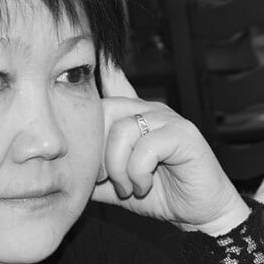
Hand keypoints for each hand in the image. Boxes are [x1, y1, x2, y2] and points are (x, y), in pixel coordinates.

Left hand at [91, 62, 249, 235]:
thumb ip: (94, 176)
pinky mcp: (183, 135)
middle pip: (105, 110)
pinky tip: (144, 185)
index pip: (116, 85)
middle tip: (104, 180)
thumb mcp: (117, 186)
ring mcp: (168, 121)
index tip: (93, 49)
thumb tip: (64, 175)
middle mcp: (151, 112)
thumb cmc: (162, 195)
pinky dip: (138, 173)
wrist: (199, 213)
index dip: (104, 66)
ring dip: (118, 168)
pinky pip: (145, 147)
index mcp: (136, 119)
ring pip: (122, 131)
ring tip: (129, 187)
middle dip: (98, 152)